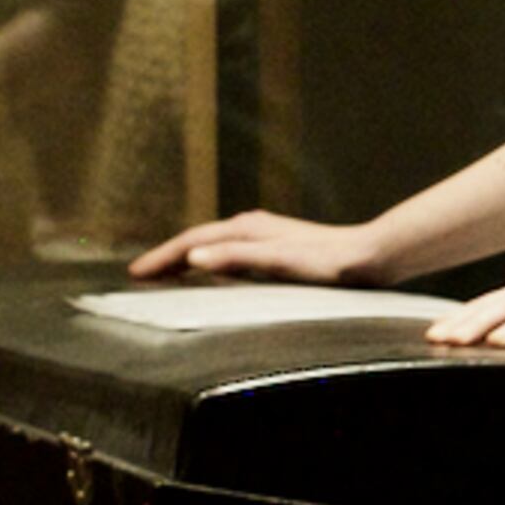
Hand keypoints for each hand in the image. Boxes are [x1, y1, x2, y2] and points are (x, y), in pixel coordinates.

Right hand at [129, 210, 383, 283]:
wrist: (370, 257)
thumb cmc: (327, 262)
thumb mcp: (279, 262)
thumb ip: (237, 258)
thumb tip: (194, 257)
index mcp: (245, 229)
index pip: (191, 242)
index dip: (161, 258)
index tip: (134, 274)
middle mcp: (252, 227)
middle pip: (198, 240)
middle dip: (167, 257)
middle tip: (139, 276)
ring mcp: (265, 236)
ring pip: (213, 245)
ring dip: (187, 258)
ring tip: (165, 275)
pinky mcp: (278, 248)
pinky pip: (230, 253)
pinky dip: (211, 261)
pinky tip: (214, 274)